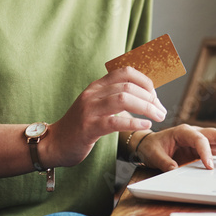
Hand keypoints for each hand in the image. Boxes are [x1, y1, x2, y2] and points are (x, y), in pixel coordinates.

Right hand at [46, 67, 166, 167]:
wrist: (54, 144)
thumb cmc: (81, 127)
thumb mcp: (97, 106)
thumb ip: (115, 99)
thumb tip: (145, 97)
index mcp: (97, 86)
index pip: (125, 72)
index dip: (145, 81)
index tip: (155, 95)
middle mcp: (93, 94)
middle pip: (128, 86)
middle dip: (150, 97)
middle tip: (161, 110)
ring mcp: (89, 110)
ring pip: (123, 99)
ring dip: (146, 107)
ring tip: (158, 117)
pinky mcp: (88, 127)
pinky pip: (115, 121)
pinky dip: (134, 122)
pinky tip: (145, 126)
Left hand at [135, 124, 215, 171]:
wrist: (149, 144)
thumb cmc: (152, 147)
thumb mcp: (154, 155)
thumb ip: (164, 162)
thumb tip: (174, 170)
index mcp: (183, 131)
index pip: (200, 139)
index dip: (206, 152)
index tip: (210, 167)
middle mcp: (195, 132)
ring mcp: (201, 139)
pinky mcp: (203, 147)